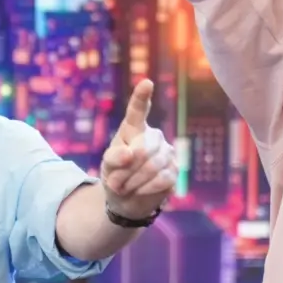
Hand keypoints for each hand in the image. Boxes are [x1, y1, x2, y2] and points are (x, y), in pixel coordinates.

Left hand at [100, 80, 175, 221]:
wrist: (126, 199)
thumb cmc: (115, 174)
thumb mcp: (107, 165)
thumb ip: (114, 157)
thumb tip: (130, 154)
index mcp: (133, 128)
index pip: (138, 110)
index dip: (142, 97)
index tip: (146, 83)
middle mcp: (153, 136)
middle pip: (142, 149)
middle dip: (126, 170)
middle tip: (115, 182)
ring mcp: (167, 152)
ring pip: (152, 166)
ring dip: (133, 181)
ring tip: (124, 187)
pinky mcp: (175, 170)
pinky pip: (161, 179)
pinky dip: (145, 188)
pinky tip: (139, 190)